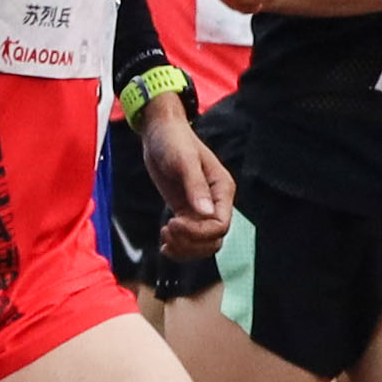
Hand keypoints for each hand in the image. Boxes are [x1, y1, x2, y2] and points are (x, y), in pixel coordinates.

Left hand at [140, 94, 233, 248]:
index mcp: (222, 190)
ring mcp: (201, 208)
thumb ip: (195, 186)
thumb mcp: (183, 161)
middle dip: (190, 242)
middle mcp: (216, 202)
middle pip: (213, 240)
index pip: (220, 226)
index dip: (198, 232)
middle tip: (166, 230)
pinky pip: (190, 237)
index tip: (172, 223)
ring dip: (184, 248)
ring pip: (202, 243)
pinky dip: (178, 246)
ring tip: (164, 237)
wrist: (160, 133)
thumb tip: (206, 213)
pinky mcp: (186, 210)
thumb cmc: (174, 141)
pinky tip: (163, 245)